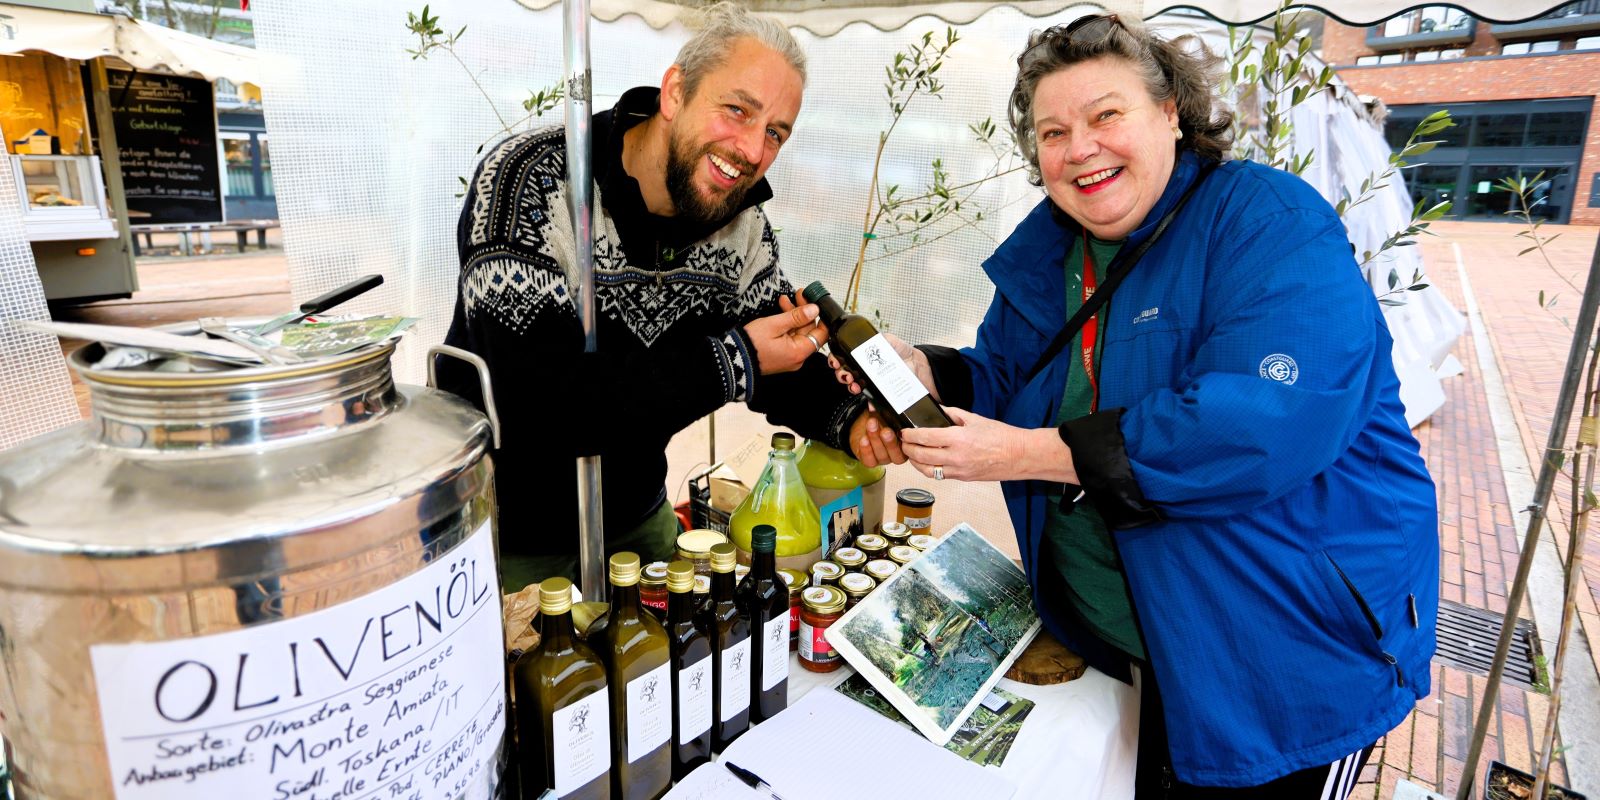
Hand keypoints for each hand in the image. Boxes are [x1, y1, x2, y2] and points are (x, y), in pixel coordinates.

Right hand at [743, 292, 826, 374]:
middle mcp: (797, 357)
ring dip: (794, 315)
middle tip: (798, 295)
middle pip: (809, 331)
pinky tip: (781, 310)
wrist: (732, 358)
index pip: (821, 334)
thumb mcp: (774, 325)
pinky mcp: (781, 355)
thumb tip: (814, 310)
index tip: (815, 302)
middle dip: (804, 311)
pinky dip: (787, 325)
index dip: (821, 317)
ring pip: (798, 333)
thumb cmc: (751, 343)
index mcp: (799, 352)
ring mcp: (789, 357)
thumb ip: (796, 317)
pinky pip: (789, 338)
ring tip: (784, 299)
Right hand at [827, 332, 938, 400]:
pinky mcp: (883, 395)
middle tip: (847, 374)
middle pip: (845, 373)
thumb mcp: (890, 341)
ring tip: (855, 385)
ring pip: (855, 387)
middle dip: (841, 375)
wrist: (923, 368)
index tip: (836, 362)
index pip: (843, 358)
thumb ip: (879, 339)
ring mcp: (873, 384)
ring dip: (850, 387)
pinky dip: (869, 403)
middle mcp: (865, 371)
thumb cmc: (906, 353)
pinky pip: (873, 401)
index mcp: (864, 357)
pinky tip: (869, 401)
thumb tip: (868, 342)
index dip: (836, 360)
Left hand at [848, 408, 906, 466]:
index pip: (910, 447)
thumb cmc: (878, 420)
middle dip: (890, 442)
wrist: (862, 425)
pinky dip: (866, 450)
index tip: (900, 430)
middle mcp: (896, 453)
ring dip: (876, 440)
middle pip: (897, 455)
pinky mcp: (870, 462)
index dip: (906, 441)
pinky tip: (864, 440)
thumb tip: (881, 404)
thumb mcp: (884, 414)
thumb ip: (886, 411)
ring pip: (882, 456)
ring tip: (871, 426)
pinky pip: (870, 461)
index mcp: (905, 443)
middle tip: (886, 430)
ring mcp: (883, 459)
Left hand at [900, 407, 1076, 483]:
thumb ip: (953, 414)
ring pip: (927, 470)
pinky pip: (940, 476)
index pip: (925, 437)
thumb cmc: (1001, 436)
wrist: (1019, 456)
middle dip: (908, 449)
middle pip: (921, 456)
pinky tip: (927, 462)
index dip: (910, 435)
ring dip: (915, 462)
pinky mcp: (963, 478)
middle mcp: (956, 457)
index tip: (903, 432)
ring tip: (911, 454)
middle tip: (903, 443)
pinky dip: (929, 469)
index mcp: (958, 438)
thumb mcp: (975, 418)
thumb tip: (937, 410)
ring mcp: (959, 470)